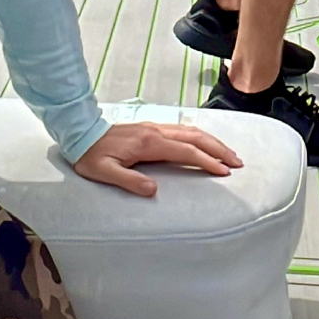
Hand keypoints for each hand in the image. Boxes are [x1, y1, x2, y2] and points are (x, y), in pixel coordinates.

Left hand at [71, 121, 242, 196]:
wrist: (81, 133)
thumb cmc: (91, 156)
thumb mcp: (104, 173)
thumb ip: (129, 180)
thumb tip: (153, 190)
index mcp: (149, 143)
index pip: (186, 152)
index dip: (206, 161)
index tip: (224, 171)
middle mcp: (156, 131)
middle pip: (195, 137)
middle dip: (218, 149)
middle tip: (237, 162)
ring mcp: (156, 127)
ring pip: (191, 131)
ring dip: (212, 141)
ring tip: (229, 153)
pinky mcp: (153, 128)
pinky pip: (183, 130)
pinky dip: (200, 136)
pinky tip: (206, 143)